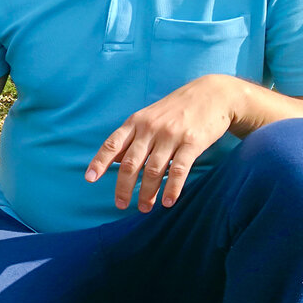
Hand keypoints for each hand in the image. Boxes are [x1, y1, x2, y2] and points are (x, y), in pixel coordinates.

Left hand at [86, 74, 239, 211]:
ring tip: (144, 208)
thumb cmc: (175, 109)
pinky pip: (179, 170)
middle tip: (121, 204)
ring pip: (154, 170)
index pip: (113, 144)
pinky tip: (167, 202)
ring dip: (147, 192)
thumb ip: (131, 138)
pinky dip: (172, 188)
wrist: (212, 94)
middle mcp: (150, 128)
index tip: (90, 179)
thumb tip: (113, 160)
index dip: (100, 162)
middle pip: (131, 163)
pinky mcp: (192, 142)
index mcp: (136, 122)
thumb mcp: (148, 117)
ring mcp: (171, 135)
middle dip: (124, 187)